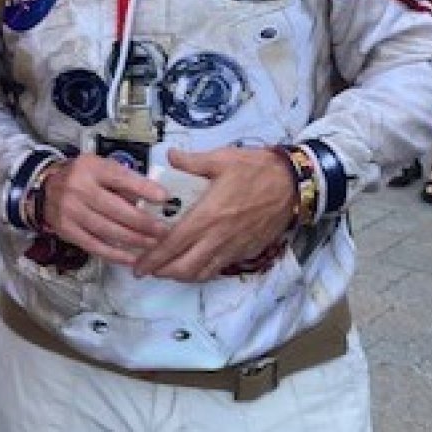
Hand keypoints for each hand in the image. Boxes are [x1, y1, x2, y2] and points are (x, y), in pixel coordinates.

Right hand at [39, 153, 169, 265]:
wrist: (45, 188)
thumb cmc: (82, 177)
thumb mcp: (101, 167)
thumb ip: (124, 181)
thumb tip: (153, 199)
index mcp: (91, 168)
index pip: (120, 178)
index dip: (143, 189)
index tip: (164, 198)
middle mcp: (79, 189)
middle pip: (115, 209)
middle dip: (143, 222)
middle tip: (164, 231)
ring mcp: (71, 211)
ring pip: (107, 230)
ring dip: (133, 240)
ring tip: (153, 245)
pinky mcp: (67, 230)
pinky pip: (94, 246)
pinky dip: (115, 254)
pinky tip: (132, 258)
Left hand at [132, 146, 296, 282]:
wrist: (293, 183)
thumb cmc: (256, 169)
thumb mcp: (222, 158)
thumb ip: (192, 161)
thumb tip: (170, 156)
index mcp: (208, 215)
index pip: (173, 244)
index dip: (153, 259)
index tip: (138, 266)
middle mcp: (218, 237)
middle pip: (185, 268)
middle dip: (163, 273)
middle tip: (147, 269)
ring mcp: (233, 247)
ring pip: (203, 273)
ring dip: (181, 276)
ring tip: (167, 270)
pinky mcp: (246, 251)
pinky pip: (219, 268)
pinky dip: (202, 271)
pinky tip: (194, 263)